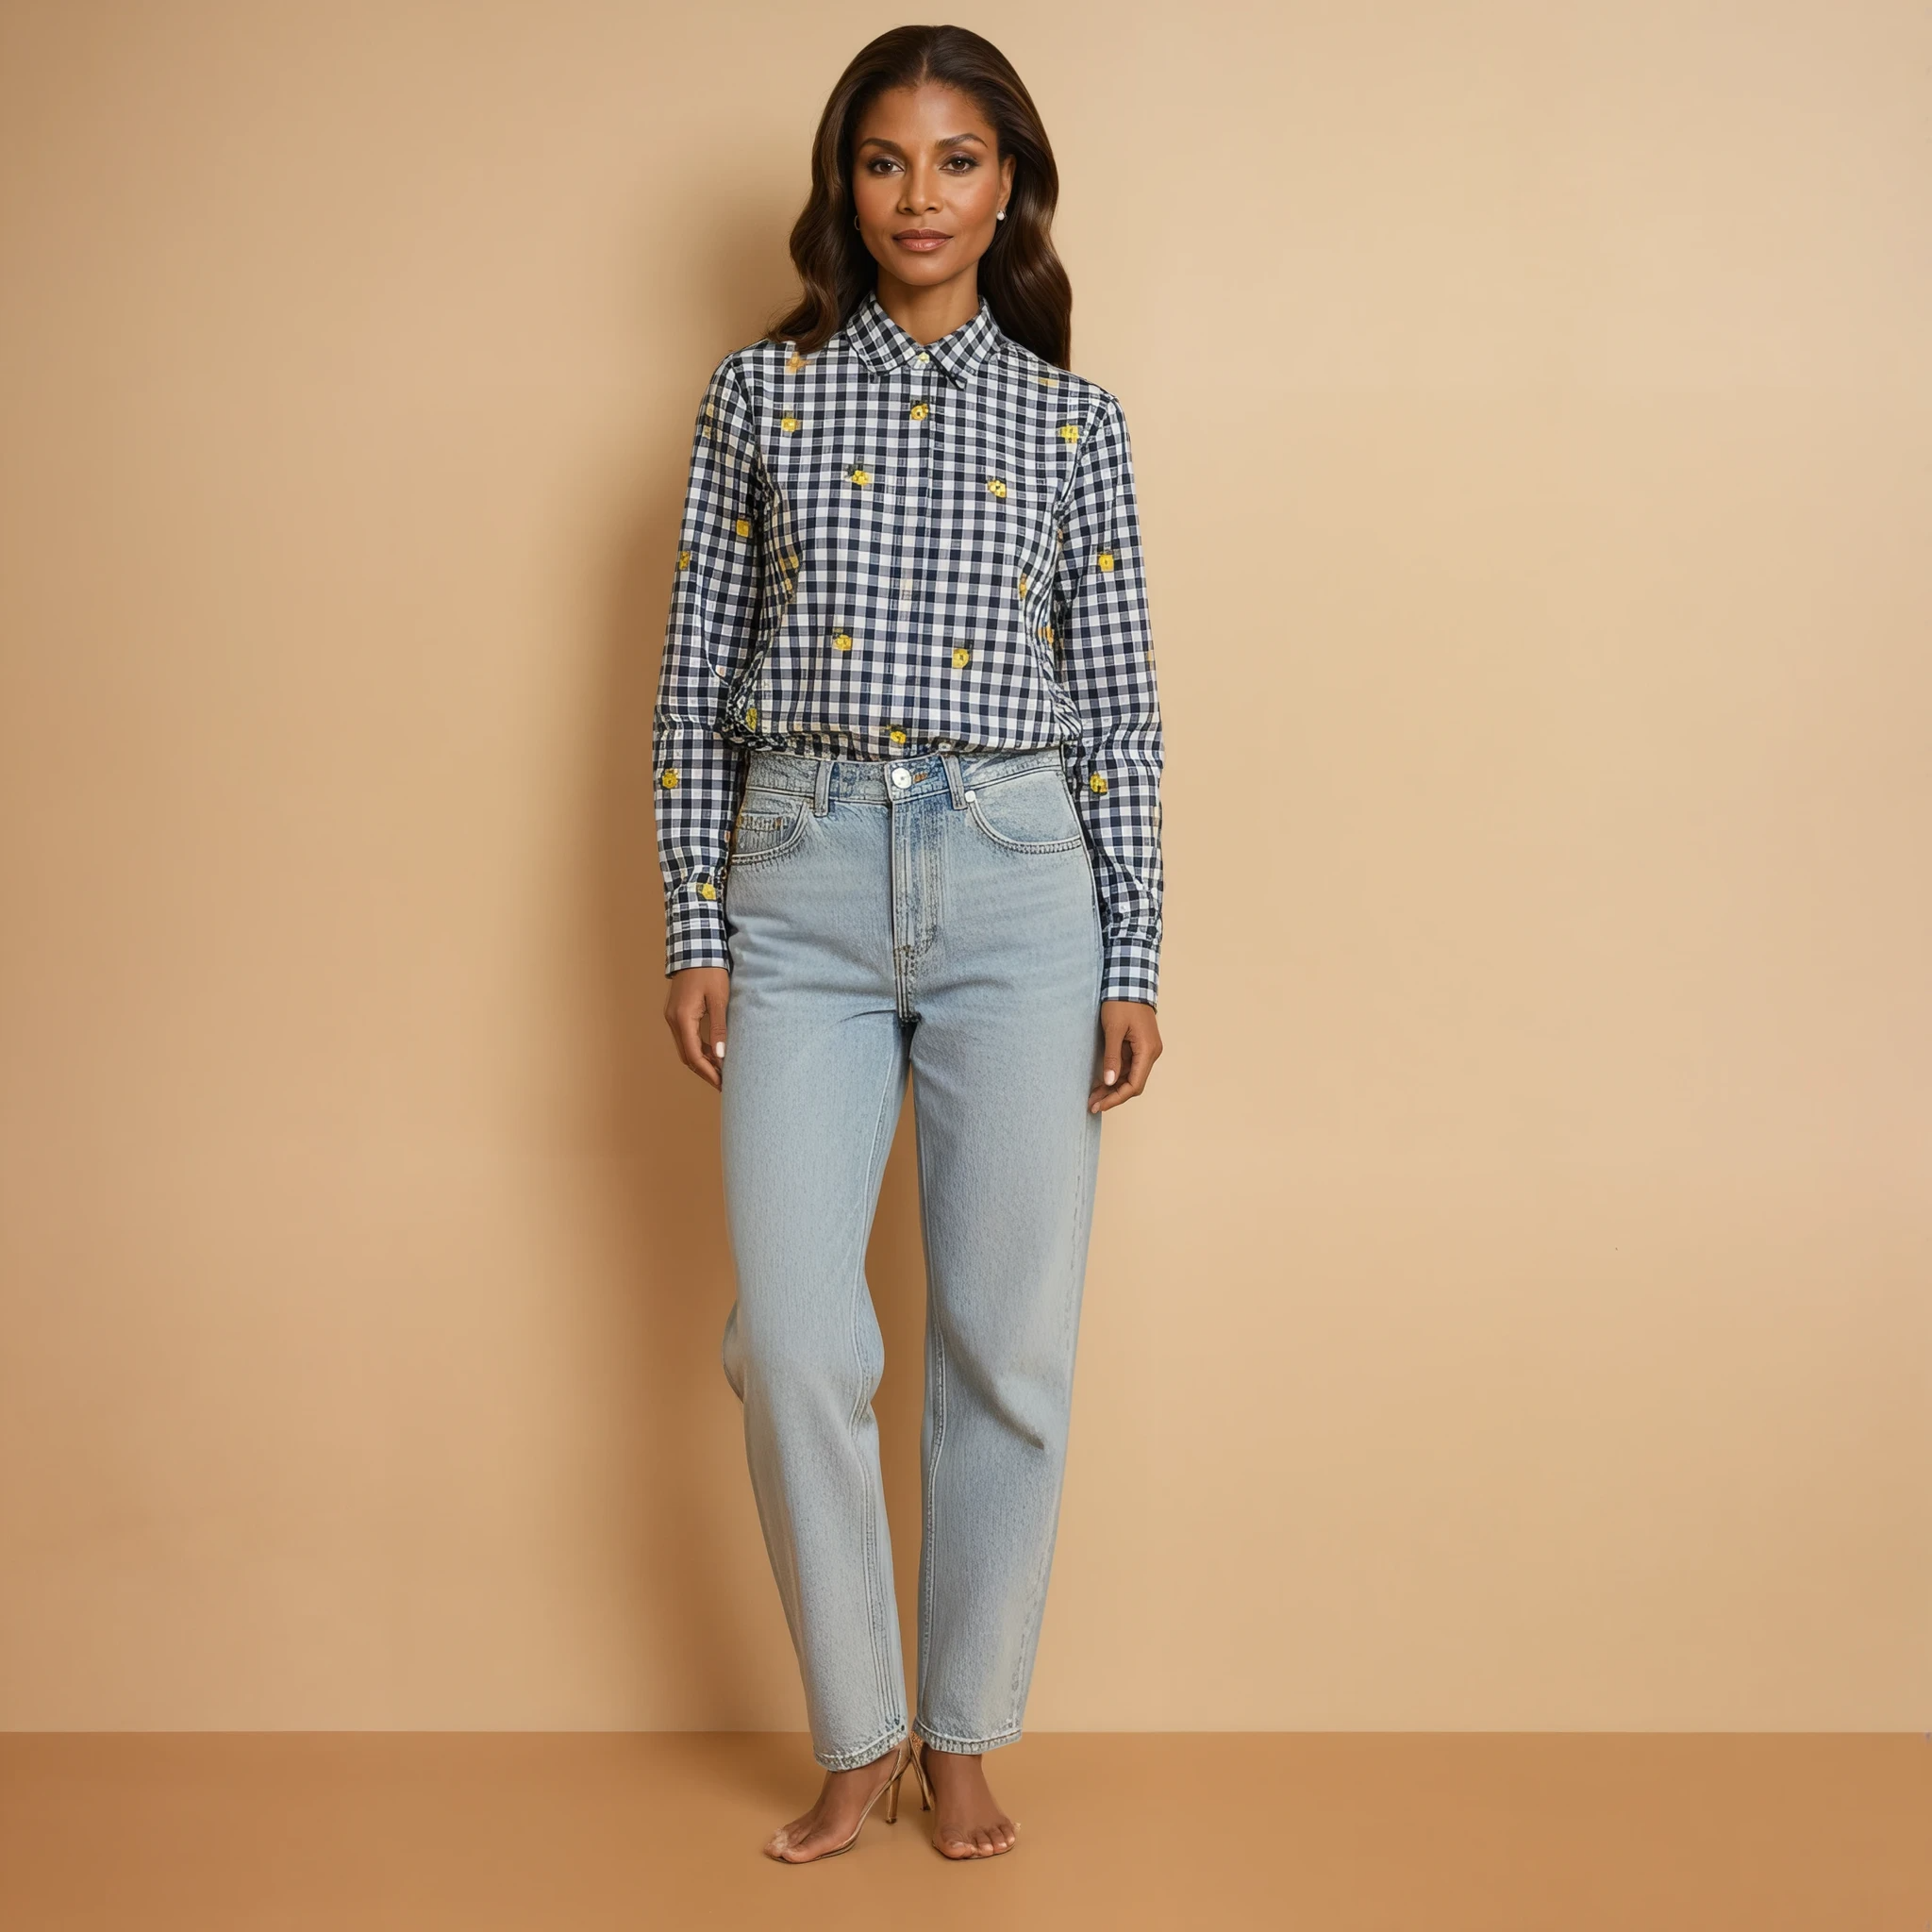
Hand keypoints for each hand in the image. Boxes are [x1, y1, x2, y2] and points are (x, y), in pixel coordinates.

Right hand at [664, 966, 730, 1089]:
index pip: (694, 1057)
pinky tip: (712, 1053)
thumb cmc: (710, 971)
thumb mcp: (719, 999)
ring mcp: (672, 1016)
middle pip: (687, 1056)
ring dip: (701, 1061)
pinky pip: (685, 1037)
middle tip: (723, 1083)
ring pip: (685, 1048)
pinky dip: (698, 1049)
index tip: (722, 1084)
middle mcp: (673, 1020)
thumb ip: (719, 1029)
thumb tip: (721, 1057)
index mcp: (682, 1019)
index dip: (708, 1073)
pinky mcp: (676, 1012)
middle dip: (705, 1072)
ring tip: (720, 1071)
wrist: (695, 948)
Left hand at [1089, 999, 1161, 1113]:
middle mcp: (1150, 1053)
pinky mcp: (1139, 1045)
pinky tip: (1100, 1082)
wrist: (1130, 982)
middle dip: (1112, 1095)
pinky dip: (1115, 1075)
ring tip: (1093, 1096)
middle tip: (1092, 1104)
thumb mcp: (1113, 1030)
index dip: (1116, 1098)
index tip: (1099, 1105)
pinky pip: (1128, 1066)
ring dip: (1112, 1087)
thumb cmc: (1122, 1002)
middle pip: (1133, 1084)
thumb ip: (1112, 1057)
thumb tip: (1108, 1081)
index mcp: (1148, 1051)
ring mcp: (1146, 1050)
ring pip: (1130, 1076)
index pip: (1134, 1085)